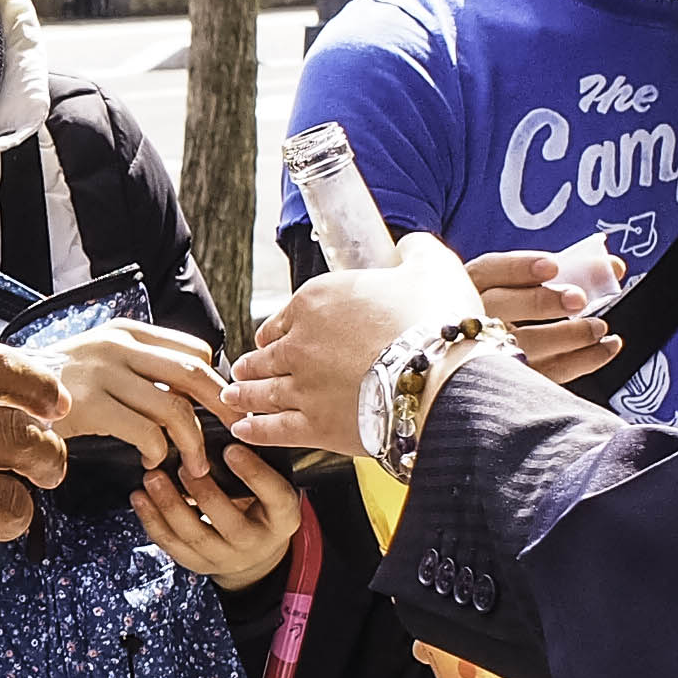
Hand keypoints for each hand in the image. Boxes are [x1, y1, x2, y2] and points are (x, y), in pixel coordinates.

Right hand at [40, 321, 232, 475]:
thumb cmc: (50, 387)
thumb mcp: (96, 360)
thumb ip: (136, 365)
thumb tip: (184, 389)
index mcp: (125, 331)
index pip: (193, 348)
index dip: (214, 380)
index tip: (220, 408)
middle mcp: (117, 345)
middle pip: (194, 372)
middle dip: (221, 407)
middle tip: (233, 433)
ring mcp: (102, 372)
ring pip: (174, 407)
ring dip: (193, 443)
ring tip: (194, 466)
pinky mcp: (88, 404)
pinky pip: (145, 431)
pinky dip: (158, 452)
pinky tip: (152, 462)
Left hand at [133, 438, 299, 582]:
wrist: (254, 551)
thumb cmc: (260, 504)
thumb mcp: (272, 482)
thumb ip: (256, 457)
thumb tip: (228, 414)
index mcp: (283, 517)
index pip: (274, 495)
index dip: (254, 473)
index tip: (232, 448)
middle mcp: (257, 542)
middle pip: (229, 521)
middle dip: (203, 491)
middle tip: (183, 464)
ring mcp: (226, 557)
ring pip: (195, 535)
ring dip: (169, 505)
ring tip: (152, 478)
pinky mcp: (198, 564)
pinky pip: (172, 545)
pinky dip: (152, 521)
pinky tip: (139, 498)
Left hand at [227, 238, 490, 456]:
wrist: (444, 376)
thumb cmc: (437, 321)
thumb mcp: (432, 267)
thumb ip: (416, 252)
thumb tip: (410, 247)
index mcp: (318, 300)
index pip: (284, 315)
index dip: (278, 328)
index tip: (272, 336)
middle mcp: (301, 342)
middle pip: (266, 355)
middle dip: (254, 363)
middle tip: (245, 369)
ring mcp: (303, 386)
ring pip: (262, 391)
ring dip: (245, 393)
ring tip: (233, 397)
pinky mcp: (315, 426)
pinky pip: (273, 429)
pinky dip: (255, 430)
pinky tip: (244, 430)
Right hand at [465, 249, 619, 384]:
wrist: (485, 355)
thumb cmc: (514, 308)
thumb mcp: (521, 284)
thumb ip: (558, 272)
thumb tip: (610, 267)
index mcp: (467, 286)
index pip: (488, 271)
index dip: (519, 268)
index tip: (553, 265)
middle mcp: (469, 319)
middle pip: (499, 308)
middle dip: (541, 302)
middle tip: (579, 299)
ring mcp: (486, 355)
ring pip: (523, 346)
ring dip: (568, 336)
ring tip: (599, 327)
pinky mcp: (512, 383)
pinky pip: (546, 373)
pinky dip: (582, 361)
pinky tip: (604, 349)